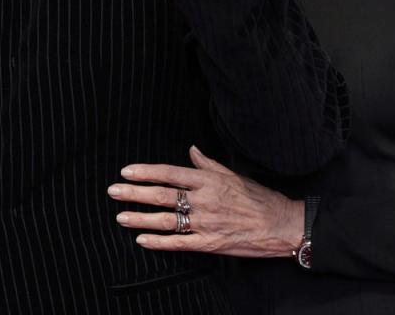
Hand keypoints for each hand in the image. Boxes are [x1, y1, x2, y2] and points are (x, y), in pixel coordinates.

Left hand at [108, 145, 303, 256]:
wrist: (280, 224)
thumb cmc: (257, 197)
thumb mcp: (233, 174)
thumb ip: (208, 164)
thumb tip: (191, 150)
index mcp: (209, 180)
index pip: (170, 173)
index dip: (146, 172)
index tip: (127, 171)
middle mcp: (204, 200)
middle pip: (162, 195)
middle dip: (134, 193)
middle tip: (113, 191)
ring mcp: (206, 223)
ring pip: (166, 220)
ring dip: (141, 218)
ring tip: (121, 216)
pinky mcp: (210, 244)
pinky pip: (179, 243)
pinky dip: (159, 242)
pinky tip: (142, 240)